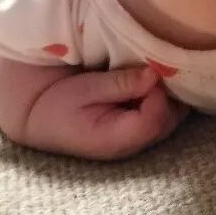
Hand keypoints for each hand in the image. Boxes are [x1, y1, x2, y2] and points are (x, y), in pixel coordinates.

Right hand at [20, 65, 189, 160]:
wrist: (44, 119)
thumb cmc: (61, 103)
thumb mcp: (86, 89)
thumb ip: (120, 84)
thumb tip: (153, 75)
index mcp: (116, 139)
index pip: (155, 118)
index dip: (158, 93)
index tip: (150, 71)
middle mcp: (132, 145)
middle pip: (170, 119)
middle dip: (169, 93)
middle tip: (158, 69)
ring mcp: (138, 141)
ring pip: (171, 118)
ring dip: (170, 95)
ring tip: (157, 73)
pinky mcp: (139, 132)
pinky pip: (163, 115)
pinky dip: (165, 99)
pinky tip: (155, 83)